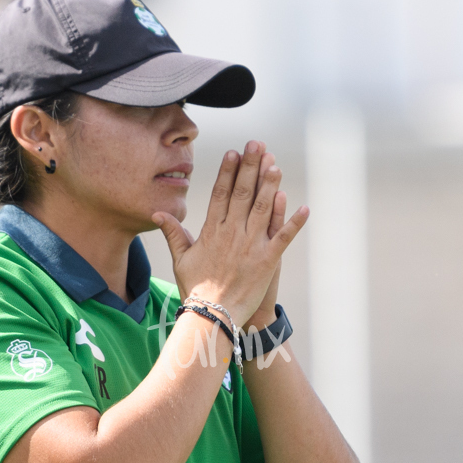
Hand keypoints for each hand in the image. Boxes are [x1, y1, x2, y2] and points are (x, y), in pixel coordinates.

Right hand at [152, 140, 308, 326]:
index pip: (221, 194)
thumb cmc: (196, 289)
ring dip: (270, 186)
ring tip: (276, 164)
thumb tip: (158, 214)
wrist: (211, 317)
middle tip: (257, 145)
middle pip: (243, 193)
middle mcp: (232, 234)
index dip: (228, 172)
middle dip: (250, 167)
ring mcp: (251, 246)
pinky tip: (304, 207)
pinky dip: (294, 222)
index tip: (234, 153)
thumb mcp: (182, 259)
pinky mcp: (267, 261)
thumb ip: (174, 234)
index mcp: (212, 231)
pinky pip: (283, 237)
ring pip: (263, 209)